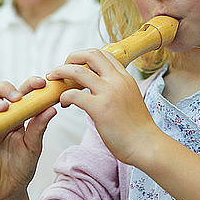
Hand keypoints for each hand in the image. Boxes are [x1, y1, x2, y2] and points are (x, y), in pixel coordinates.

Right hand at [0, 78, 55, 199]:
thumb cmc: (21, 167)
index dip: (29, 84)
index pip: (21, 92)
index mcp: (17, 115)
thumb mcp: (34, 146)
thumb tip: (51, 108)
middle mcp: (0, 117)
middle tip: (18, 96)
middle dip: (6, 88)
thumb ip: (39, 127)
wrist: (7, 191)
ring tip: (4, 107)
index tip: (40, 83)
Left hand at [46, 49, 161, 165]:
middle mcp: (117, 81)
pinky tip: (63, 104)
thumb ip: (118, 89)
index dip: (86, 56)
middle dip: (72, 57)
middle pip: (91, 55)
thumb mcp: (131, 98)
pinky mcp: (99, 109)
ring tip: (53, 79)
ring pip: (78, 71)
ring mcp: (108, 93)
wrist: (146, 145)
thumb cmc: (138, 128)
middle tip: (62, 67)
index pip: (104, 54)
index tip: (76, 65)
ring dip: (61, 72)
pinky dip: (63, 96)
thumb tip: (101, 89)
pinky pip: (73, 94)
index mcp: (125, 77)